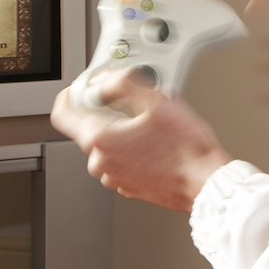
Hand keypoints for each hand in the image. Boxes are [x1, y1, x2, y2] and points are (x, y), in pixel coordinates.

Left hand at [50, 72, 233, 211]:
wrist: (205, 181)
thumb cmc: (186, 148)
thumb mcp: (156, 101)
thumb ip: (122, 84)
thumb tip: (104, 81)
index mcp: (100, 140)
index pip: (63, 114)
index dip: (69, 95)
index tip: (80, 88)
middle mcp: (101, 162)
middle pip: (87, 128)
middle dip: (106, 111)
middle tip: (132, 103)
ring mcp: (114, 177)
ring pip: (106, 145)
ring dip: (121, 132)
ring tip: (150, 126)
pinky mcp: (128, 187)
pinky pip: (120, 162)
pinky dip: (130, 150)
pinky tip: (154, 144)